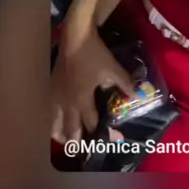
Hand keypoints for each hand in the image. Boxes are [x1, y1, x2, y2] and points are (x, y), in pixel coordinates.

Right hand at [51, 22, 134, 142]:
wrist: (74, 37)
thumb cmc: (94, 54)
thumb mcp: (113, 69)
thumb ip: (126, 84)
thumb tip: (138, 95)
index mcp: (82, 100)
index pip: (92, 124)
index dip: (104, 134)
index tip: (114, 141)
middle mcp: (66, 103)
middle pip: (70, 131)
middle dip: (77, 143)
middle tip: (84, 152)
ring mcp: (56, 97)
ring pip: (54, 125)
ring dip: (62, 136)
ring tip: (67, 142)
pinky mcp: (51, 88)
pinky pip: (50, 112)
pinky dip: (54, 122)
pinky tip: (58, 120)